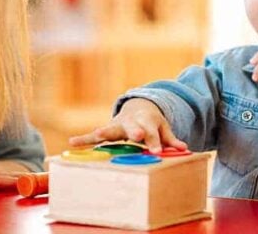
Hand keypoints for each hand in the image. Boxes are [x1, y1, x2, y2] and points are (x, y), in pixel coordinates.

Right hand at [68, 98, 186, 153]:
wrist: (138, 107)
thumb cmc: (152, 123)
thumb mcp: (163, 128)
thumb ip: (171, 139)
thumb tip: (185, 148)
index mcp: (147, 123)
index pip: (152, 133)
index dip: (154, 142)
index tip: (157, 151)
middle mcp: (131, 123)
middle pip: (133, 128)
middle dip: (134, 132)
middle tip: (137, 137)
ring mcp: (117, 125)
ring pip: (111, 128)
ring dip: (104, 131)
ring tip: (98, 133)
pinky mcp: (106, 130)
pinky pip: (94, 136)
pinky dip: (84, 139)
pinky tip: (72, 143)